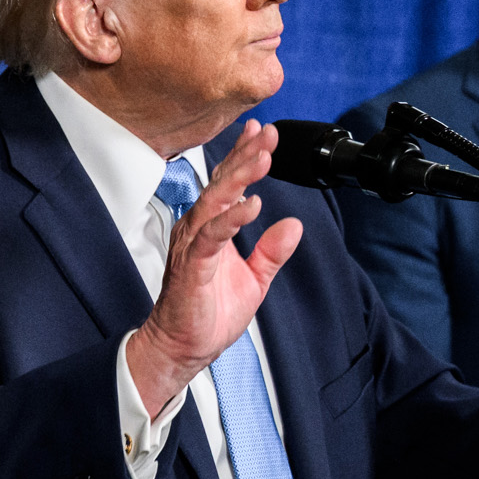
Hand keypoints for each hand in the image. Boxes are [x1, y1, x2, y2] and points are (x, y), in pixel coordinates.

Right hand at [127, 121, 304, 415]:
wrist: (185, 346)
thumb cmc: (210, 312)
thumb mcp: (255, 279)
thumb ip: (272, 251)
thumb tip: (294, 225)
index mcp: (211, 228)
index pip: (228, 184)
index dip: (243, 156)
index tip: (262, 131)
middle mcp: (198, 228)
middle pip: (222, 184)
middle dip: (245, 156)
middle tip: (268, 134)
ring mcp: (193, 245)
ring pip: (215, 202)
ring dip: (239, 179)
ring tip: (262, 159)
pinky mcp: (193, 265)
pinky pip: (212, 236)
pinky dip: (232, 219)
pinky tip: (252, 204)